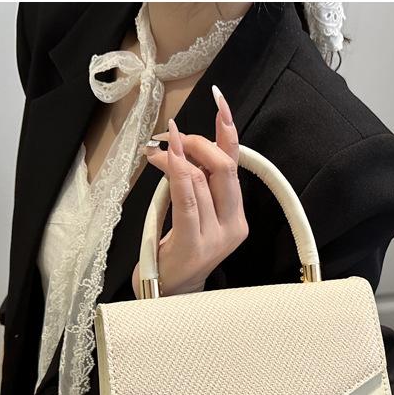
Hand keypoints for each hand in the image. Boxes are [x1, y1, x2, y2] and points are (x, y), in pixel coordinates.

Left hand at [131, 87, 247, 297]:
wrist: (167, 293)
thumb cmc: (177, 251)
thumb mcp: (194, 214)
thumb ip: (198, 184)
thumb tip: (184, 144)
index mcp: (238, 218)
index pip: (236, 166)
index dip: (228, 131)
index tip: (218, 101)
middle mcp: (234, 227)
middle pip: (224, 168)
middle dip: (197, 142)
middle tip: (172, 135)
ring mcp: (216, 237)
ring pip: (200, 179)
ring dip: (175, 156)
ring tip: (156, 151)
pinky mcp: (196, 244)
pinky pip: (188, 200)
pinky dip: (176, 173)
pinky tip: (164, 157)